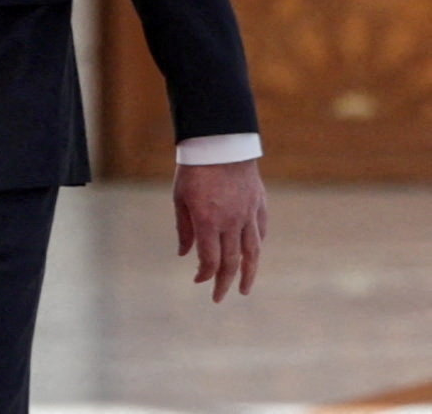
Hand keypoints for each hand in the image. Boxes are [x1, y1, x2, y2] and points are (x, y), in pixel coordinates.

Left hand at [173, 158, 267, 301]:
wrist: (221, 142)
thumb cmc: (193, 169)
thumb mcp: (180, 198)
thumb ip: (184, 228)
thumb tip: (185, 254)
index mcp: (208, 221)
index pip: (210, 260)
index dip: (205, 275)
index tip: (198, 281)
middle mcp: (231, 222)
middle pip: (232, 262)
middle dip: (225, 283)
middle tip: (219, 297)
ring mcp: (248, 214)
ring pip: (252, 252)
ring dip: (249, 273)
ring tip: (244, 289)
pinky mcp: (259, 205)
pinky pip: (260, 231)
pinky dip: (256, 245)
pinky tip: (252, 255)